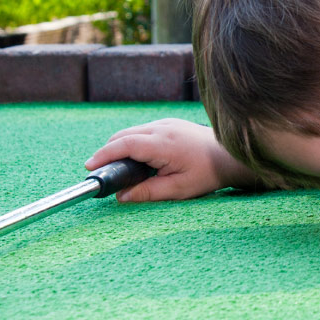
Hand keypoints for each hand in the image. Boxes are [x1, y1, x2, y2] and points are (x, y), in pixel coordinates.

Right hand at [85, 118, 254, 201]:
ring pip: (132, 132)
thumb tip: (121, 196)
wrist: (229, 156)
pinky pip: (143, 131)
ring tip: (116, 168)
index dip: (104, 155)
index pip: (125, 144)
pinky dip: (132, 143)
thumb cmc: (207, 173)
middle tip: (100, 172)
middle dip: (107, 152)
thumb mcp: (178, 189)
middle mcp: (162, 128)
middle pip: (124, 136)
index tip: (90, 167)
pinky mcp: (169, 124)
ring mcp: (166, 123)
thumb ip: (148, 192)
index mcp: (163, 144)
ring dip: (120, 147)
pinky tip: (134, 159)